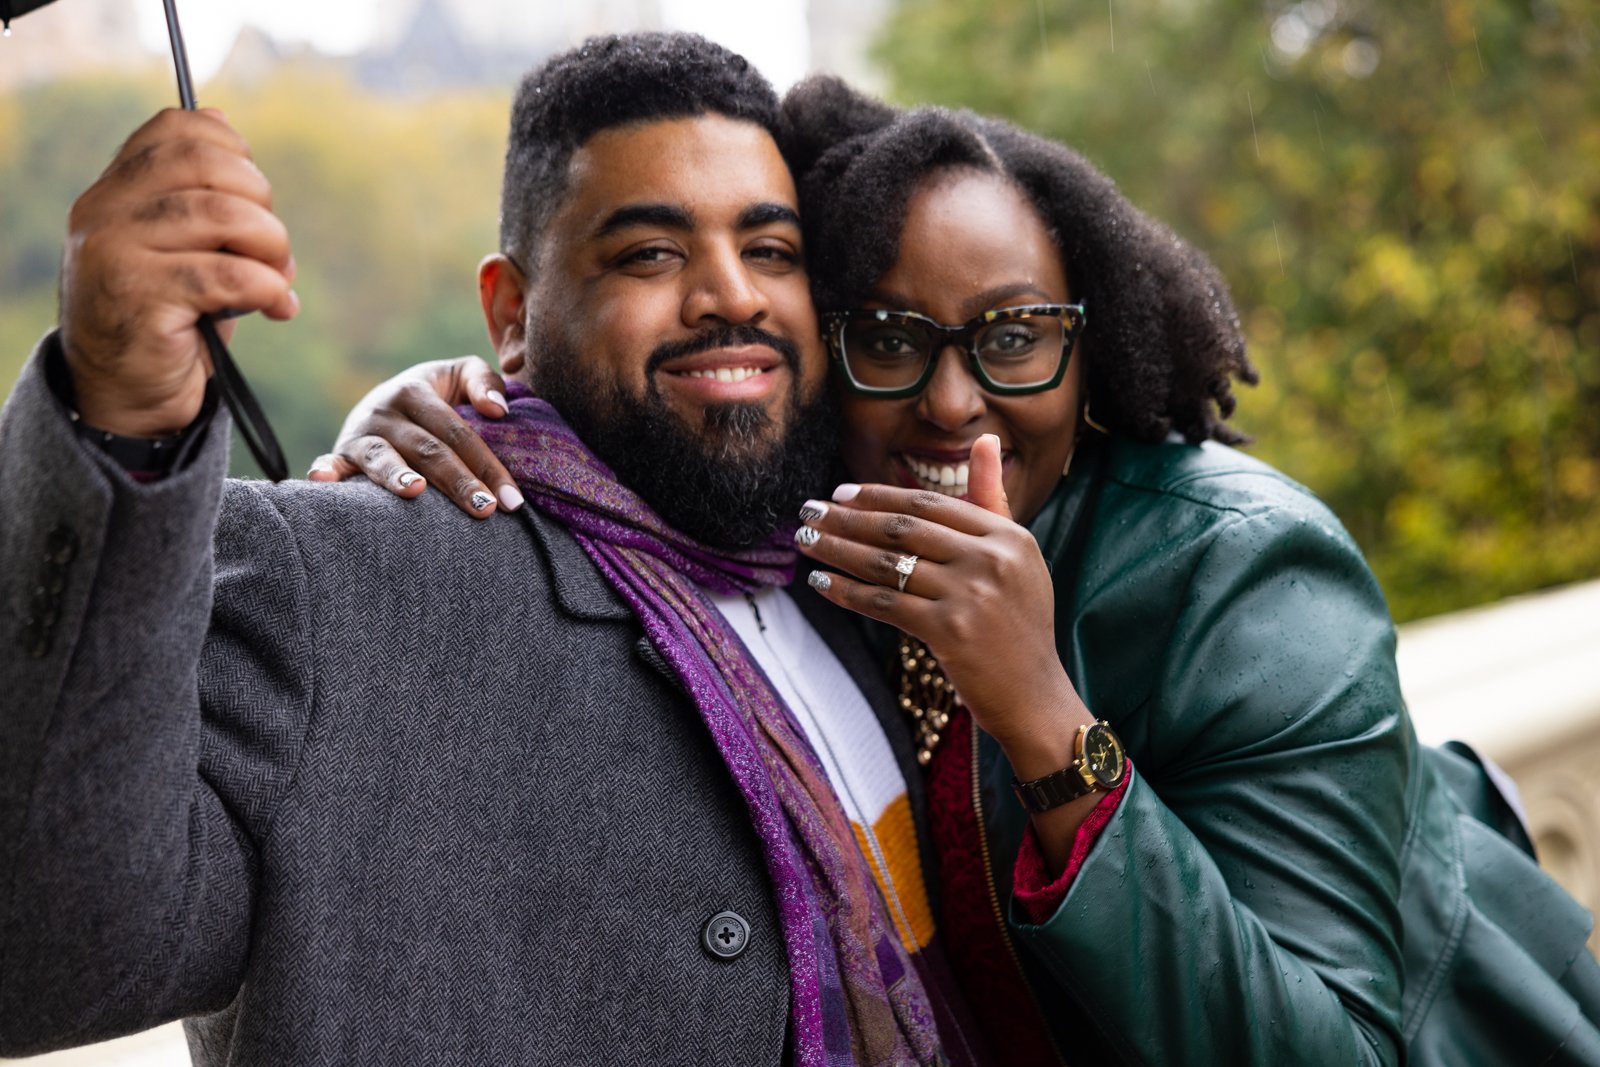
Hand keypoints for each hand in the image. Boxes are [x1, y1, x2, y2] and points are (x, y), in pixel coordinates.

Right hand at [60, 108, 297, 436]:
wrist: (129, 395)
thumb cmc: (172, 319)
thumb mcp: (189, 250)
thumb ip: (208, 200)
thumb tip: (242, 146)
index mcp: (116, 189)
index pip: (177, 128)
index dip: (235, 152)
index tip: (255, 197)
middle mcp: (105, 210)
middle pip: (206, 163)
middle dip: (261, 200)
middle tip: (273, 247)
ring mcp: (115, 250)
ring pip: (221, 213)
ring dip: (271, 245)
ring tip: (277, 278)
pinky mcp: (138, 296)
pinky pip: (227, 274)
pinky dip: (268, 287)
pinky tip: (277, 306)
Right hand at [306, 356, 520, 518]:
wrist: (383, 400)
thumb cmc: (436, 396)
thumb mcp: (459, 376)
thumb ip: (484, 382)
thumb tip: (498, 411)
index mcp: (417, 390)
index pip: (459, 433)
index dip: (487, 465)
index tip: (513, 499)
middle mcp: (385, 410)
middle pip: (428, 450)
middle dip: (459, 482)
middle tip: (487, 510)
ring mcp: (360, 434)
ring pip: (383, 458)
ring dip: (397, 476)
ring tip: (416, 491)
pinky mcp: (340, 454)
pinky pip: (332, 464)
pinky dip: (325, 472)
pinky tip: (322, 481)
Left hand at [795, 434, 1092, 775]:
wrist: (1034, 697)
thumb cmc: (1020, 627)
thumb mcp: (1018, 558)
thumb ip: (993, 501)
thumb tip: (983, 439)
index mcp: (1009, 536)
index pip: (931, 504)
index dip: (880, 496)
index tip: (841, 493)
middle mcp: (992, 559)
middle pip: (903, 528)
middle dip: (848, 518)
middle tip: (808, 511)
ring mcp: (972, 595)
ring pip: (887, 563)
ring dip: (837, 550)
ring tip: (805, 541)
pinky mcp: (950, 632)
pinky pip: (884, 603)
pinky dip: (847, 591)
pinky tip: (821, 582)